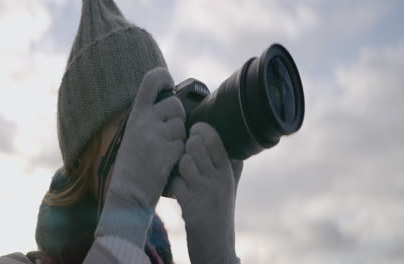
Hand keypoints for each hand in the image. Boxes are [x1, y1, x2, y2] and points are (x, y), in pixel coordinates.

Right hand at [96, 68, 185, 247]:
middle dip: (178, 118)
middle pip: (176, 105)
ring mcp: (156, 135)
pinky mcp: (168, 151)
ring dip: (179, 139)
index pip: (151, 81)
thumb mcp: (133, 135)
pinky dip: (180, 154)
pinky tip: (167, 163)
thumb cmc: (132, 166)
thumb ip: (149, 119)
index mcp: (135, 115)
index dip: (163, 77)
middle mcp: (145, 121)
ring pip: (182, 126)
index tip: (169, 83)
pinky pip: (184, 144)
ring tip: (164, 152)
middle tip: (168, 135)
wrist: (128, 193)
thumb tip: (171, 105)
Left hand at [171, 122, 240, 263]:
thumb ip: (227, 163)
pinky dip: (173, 185)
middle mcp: (219, 179)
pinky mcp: (192, 206)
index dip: (201, 130)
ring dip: (179, 167)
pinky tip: (178, 191)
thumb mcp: (229, 185)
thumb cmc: (220, 211)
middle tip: (186, 152)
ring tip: (183, 175)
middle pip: (196, 146)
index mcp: (228, 171)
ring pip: (184, 162)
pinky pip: (175, 183)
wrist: (217, 245)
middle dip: (186, 145)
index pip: (214, 139)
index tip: (194, 131)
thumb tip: (224, 137)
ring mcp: (205, 192)